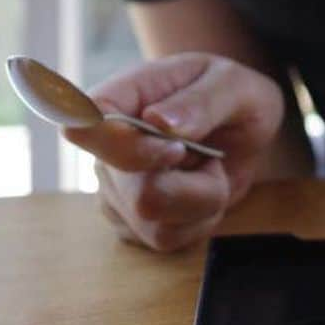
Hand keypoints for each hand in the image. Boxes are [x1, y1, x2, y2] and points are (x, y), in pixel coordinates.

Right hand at [62, 52, 286, 251]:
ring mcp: (115, 191)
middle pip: (139, 195)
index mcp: (121, 98)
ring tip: (209, 168)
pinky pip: (168, 240)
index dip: (127, 147)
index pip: (86, 125)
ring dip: (203, 202)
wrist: (238, 126)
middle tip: (213, 157)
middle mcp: (106, 148)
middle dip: (194, 185)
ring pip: (157, 226)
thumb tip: (157, 121)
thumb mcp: (231, 84)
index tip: (177, 149)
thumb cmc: (229, 94)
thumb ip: (200, 102)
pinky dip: (200, 220)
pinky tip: (203, 190)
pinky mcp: (132, 224)